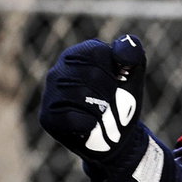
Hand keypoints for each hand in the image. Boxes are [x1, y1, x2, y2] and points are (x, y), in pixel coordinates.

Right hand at [39, 35, 146, 163]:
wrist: (118, 138)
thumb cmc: (122, 102)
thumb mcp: (133, 76)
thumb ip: (133, 54)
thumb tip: (127, 44)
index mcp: (78, 54)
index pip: (97, 52)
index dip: (113, 71)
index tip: (116, 83)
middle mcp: (58, 70)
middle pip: (92, 75)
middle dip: (109, 93)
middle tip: (109, 103)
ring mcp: (50, 94)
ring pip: (82, 97)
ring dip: (101, 110)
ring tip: (100, 114)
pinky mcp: (47, 117)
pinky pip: (73, 118)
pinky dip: (90, 125)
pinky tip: (90, 126)